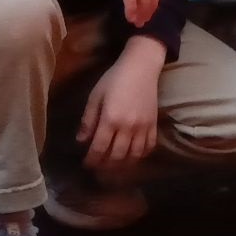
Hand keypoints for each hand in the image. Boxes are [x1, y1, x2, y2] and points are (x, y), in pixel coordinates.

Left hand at [78, 36, 163, 169]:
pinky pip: (149, 146)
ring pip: (134, 155)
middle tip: (99, 168)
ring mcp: (143, 127)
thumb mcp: (95, 97)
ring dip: (124, 164)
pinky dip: (141, 155)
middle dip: (106, 165)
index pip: (99, 148)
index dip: (92, 159)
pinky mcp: (154, 124)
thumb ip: (88, 120)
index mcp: (110, 119)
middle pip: (117, 155)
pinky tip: (133, 156)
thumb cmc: (114, 79)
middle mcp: (128, 127)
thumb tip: (81, 140)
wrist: (141, 67)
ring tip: (115, 166)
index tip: (86, 164)